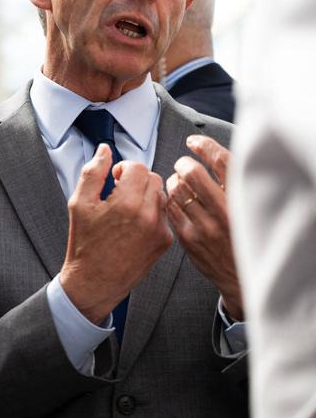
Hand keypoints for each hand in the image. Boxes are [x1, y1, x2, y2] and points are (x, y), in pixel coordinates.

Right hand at [61, 144, 173, 323]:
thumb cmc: (85, 245)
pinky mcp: (165, 241)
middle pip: (152, 178)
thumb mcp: (79, 204)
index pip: (137, 167)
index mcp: (126, 202)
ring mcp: (160, 229)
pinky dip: (150, 214)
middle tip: (118, 193)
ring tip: (125, 210)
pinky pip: (163, 215)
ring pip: (161, 195)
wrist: (95, 281)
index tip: (113, 179)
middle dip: (135, 180)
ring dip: (145, 195)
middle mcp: (148, 215)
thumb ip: (93, 172)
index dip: (122, 169)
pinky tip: (133, 225)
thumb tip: (104, 151)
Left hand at [165, 135, 242, 319]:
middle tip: (183, 165)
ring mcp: (205, 226)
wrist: (242, 275)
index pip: (223, 161)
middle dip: (183, 164)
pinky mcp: (189, 238)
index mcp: (244, 200)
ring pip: (177, 189)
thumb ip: (232, 184)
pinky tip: (174, 199)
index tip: (194, 142)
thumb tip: (210, 152)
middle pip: (193, 172)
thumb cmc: (244, 235)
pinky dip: (169, 198)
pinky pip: (170, 208)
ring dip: (174, 181)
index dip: (205, 146)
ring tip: (179, 183)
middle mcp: (226, 212)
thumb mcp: (248, 207)